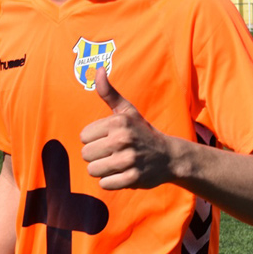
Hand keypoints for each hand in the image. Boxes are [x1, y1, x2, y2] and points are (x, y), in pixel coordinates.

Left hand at [80, 67, 174, 189]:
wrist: (169, 156)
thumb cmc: (142, 131)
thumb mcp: (126, 110)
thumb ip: (108, 92)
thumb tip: (98, 69)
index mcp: (118, 122)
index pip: (83, 137)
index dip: (93, 140)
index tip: (108, 139)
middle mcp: (123, 139)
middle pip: (86, 155)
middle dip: (96, 156)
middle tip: (113, 153)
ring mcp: (128, 160)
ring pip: (93, 170)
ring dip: (102, 170)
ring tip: (117, 163)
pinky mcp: (133, 178)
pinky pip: (105, 184)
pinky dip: (111, 182)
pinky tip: (123, 174)